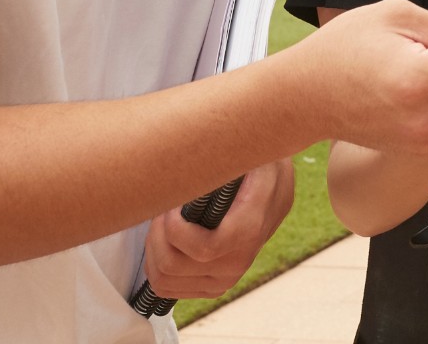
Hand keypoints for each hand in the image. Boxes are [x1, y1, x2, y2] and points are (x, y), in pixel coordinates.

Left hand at [141, 158, 292, 299]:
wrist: (274, 186)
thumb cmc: (257, 165)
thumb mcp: (253, 152)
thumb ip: (231, 154)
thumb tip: (199, 140)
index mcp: (249, 229)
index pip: (204, 249)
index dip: (175, 230)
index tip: (170, 205)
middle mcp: (238, 261)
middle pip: (173, 266)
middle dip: (156, 233)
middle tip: (162, 208)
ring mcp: (225, 277)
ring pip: (166, 280)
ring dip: (153, 248)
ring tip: (161, 221)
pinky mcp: (213, 284)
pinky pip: (170, 288)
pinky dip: (156, 264)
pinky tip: (164, 239)